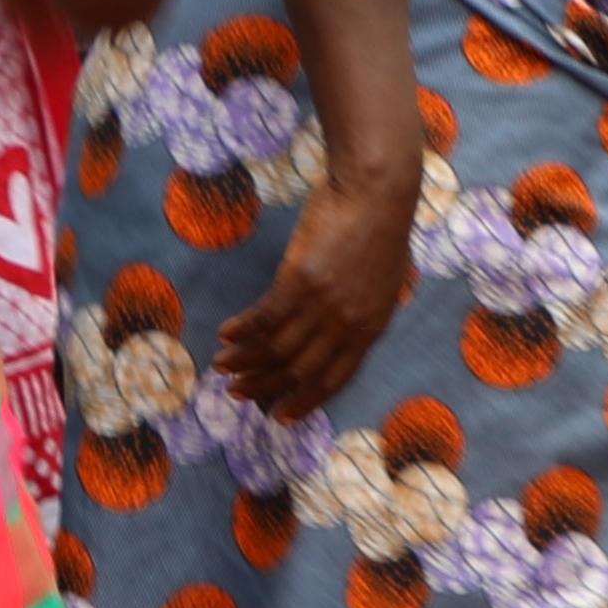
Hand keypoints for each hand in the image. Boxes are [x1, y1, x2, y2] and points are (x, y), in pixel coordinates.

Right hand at [213, 165, 421, 419]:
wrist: (376, 193)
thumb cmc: (382, 227)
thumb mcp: (385, 281)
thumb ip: (364, 309)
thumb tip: (344, 324)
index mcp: (371, 328)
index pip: (335, 378)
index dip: (305, 400)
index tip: (281, 414)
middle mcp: (346, 324)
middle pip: (299, 369)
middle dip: (265, 385)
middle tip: (239, 393)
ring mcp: (322, 305)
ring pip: (277, 347)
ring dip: (245, 361)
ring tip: (222, 367)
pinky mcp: (299, 281)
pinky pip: (264, 317)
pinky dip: (243, 330)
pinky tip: (227, 335)